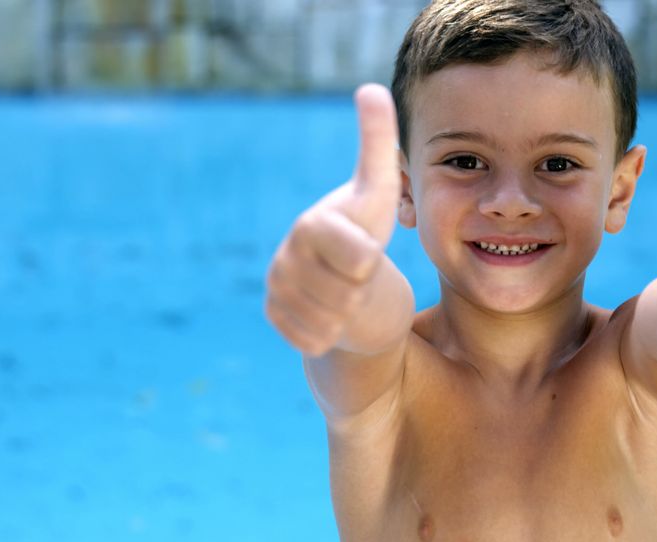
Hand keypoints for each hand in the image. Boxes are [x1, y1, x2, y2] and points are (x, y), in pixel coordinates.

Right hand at [265, 84, 401, 355]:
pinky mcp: (276, 320)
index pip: (357, 258)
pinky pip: (315, 340)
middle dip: (361, 291)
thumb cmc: (370, 234)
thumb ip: (377, 142)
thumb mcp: (380, 193)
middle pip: (344, 294)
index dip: (369, 262)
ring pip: (329, 322)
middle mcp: (284, 257)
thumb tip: (370, 86)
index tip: (367, 253)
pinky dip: (332, 334)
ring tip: (347, 295)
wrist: (355, 289)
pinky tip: (331, 316)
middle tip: (358, 278)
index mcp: (311, 225)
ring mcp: (276, 290)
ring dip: (347, 314)